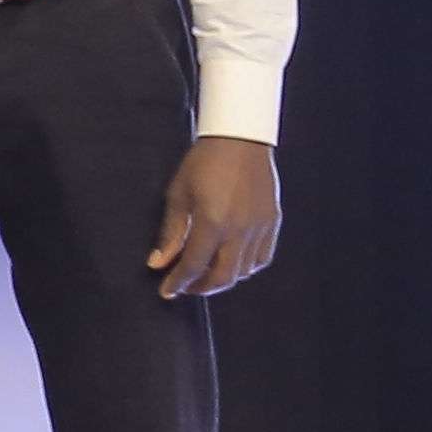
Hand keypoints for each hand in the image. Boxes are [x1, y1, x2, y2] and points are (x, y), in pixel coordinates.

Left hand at [151, 134, 282, 299]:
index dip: (178, 282)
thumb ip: (170, 233)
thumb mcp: (178, 195)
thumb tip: (157, 263)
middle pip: (223, 276)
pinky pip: (262, 257)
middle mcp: (240, 230)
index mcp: (213, 223)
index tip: (167, 291)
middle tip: (185, 286)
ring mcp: (260, 228)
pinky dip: (246, 267)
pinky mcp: (273, 222)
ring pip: (244, 270)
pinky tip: (231, 263)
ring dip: (223, 279)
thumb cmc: (203, 163)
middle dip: (201, 287)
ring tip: (205, 274)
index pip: (193, 265)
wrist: (239, 140)